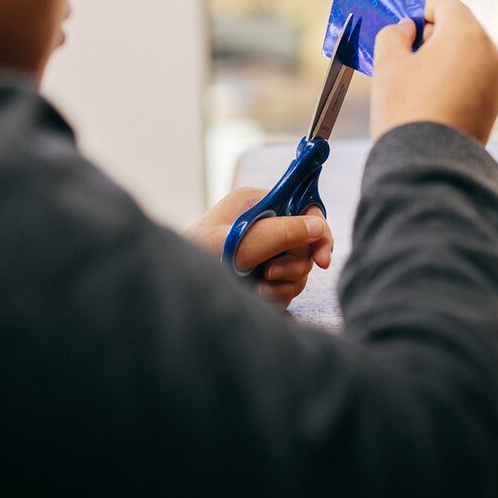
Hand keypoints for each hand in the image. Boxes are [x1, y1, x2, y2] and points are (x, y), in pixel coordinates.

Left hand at [185, 188, 333, 308]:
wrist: (175, 293)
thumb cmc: (197, 260)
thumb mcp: (240, 244)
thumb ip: (280, 233)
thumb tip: (317, 226)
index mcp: (256, 203)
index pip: (303, 208)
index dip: (318, 231)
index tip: (323, 258)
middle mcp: (263, 223)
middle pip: (305, 243)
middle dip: (294, 265)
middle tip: (271, 275)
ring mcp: (263, 249)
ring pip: (299, 268)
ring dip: (284, 283)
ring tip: (258, 288)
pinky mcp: (261, 273)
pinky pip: (286, 285)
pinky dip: (276, 294)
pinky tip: (256, 295)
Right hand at [371, 0, 497, 143]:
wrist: (428, 163)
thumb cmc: (406, 109)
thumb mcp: (387, 63)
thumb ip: (393, 34)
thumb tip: (406, 29)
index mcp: (466, 35)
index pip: (446, 4)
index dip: (421, 10)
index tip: (404, 27)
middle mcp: (489, 53)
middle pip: (460, 28)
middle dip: (432, 36)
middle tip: (405, 56)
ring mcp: (494, 82)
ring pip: (466, 56)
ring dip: (442, 60)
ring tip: (415, 83)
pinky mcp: (493, 106)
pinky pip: (472, 80)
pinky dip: (453, 81)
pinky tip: (430, 101)